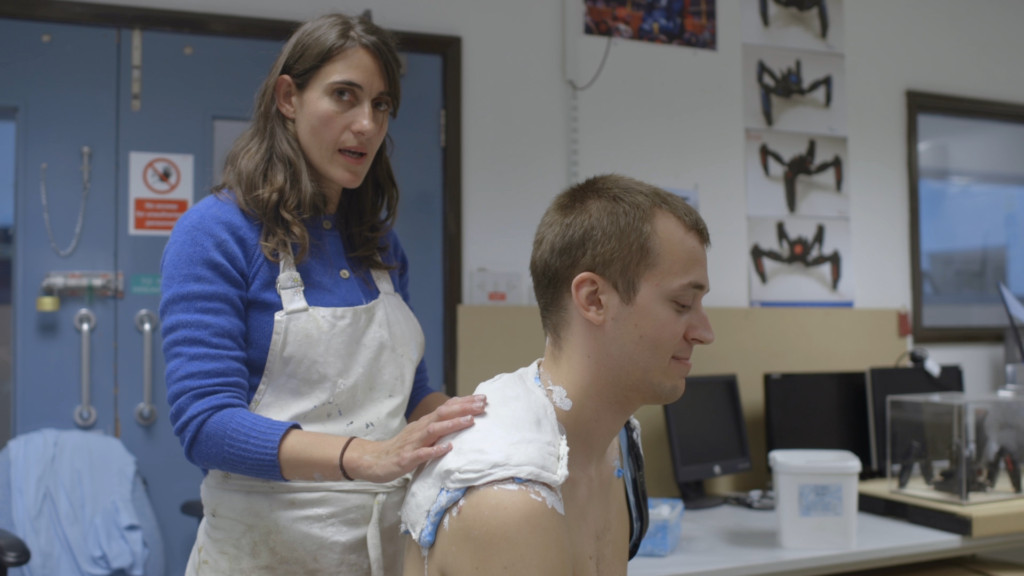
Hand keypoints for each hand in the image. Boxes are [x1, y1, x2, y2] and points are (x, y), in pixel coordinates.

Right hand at [348, 394, 485, 482]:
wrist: (373, 460)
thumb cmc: (401, 448)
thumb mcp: (420, 434)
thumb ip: (437, 427)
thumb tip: (457, 417)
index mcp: (424, 424)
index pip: (446, 408)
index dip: (464, 403)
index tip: (483, 399)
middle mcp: (420, 429)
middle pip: (443, 414)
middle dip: (464, 408)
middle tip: (483, 404)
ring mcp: (413, 443)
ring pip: (434, 430)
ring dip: (452, 424)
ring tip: (470, 420)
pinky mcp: (406, 458)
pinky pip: (422, 453)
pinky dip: (435, 450)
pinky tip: (448, 447)